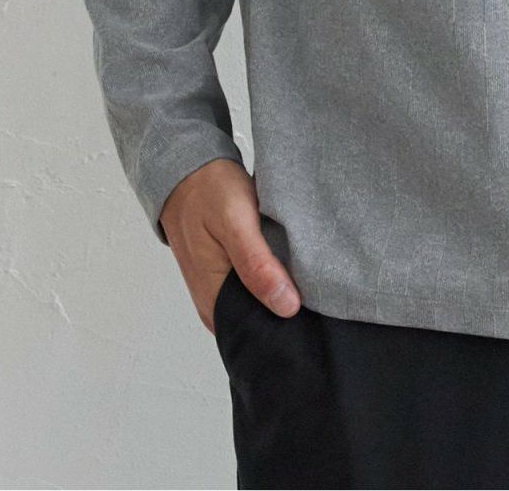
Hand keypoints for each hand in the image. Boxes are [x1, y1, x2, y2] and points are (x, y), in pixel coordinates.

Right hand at [158, 158, 301, 331]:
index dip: (289, 326)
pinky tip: (292, 264)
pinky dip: (276, 278)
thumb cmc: (209, 194)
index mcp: (215, 304)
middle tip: (320, 290)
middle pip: (263, 323)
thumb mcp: (234, 223)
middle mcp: (216, 307)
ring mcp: (222, 292)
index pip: (259, 334)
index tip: (318, 310)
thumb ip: (257, 265)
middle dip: (291, 310)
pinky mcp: (230, 277)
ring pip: (263, 306)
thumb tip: (287, 307)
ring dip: (284, 292)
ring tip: (309, 276)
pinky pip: (258, 288)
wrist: (188, 173)